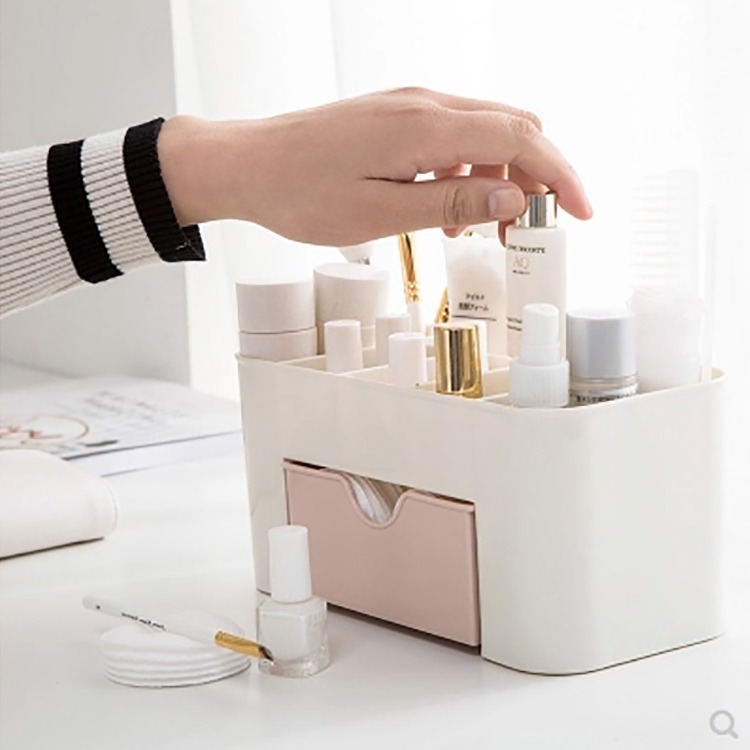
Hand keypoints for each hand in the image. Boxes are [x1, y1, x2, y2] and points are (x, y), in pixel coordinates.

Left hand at [158, 87, 592, 245]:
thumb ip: (450, 202)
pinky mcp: (396, 115)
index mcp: (424, 126)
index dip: (560, 176)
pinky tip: (451, 207)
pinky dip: (470, 169)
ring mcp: (410, 104)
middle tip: (529, 230)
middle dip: (535, 177)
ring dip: (500, 176)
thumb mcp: (379, 213)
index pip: (520, 137)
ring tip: (485, 227)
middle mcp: (424, 103)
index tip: (581, 213)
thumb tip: (513, 195)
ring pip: (485, 131)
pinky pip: (453, 136)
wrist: (248, 164)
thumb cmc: (300, 193)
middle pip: (512, 127)